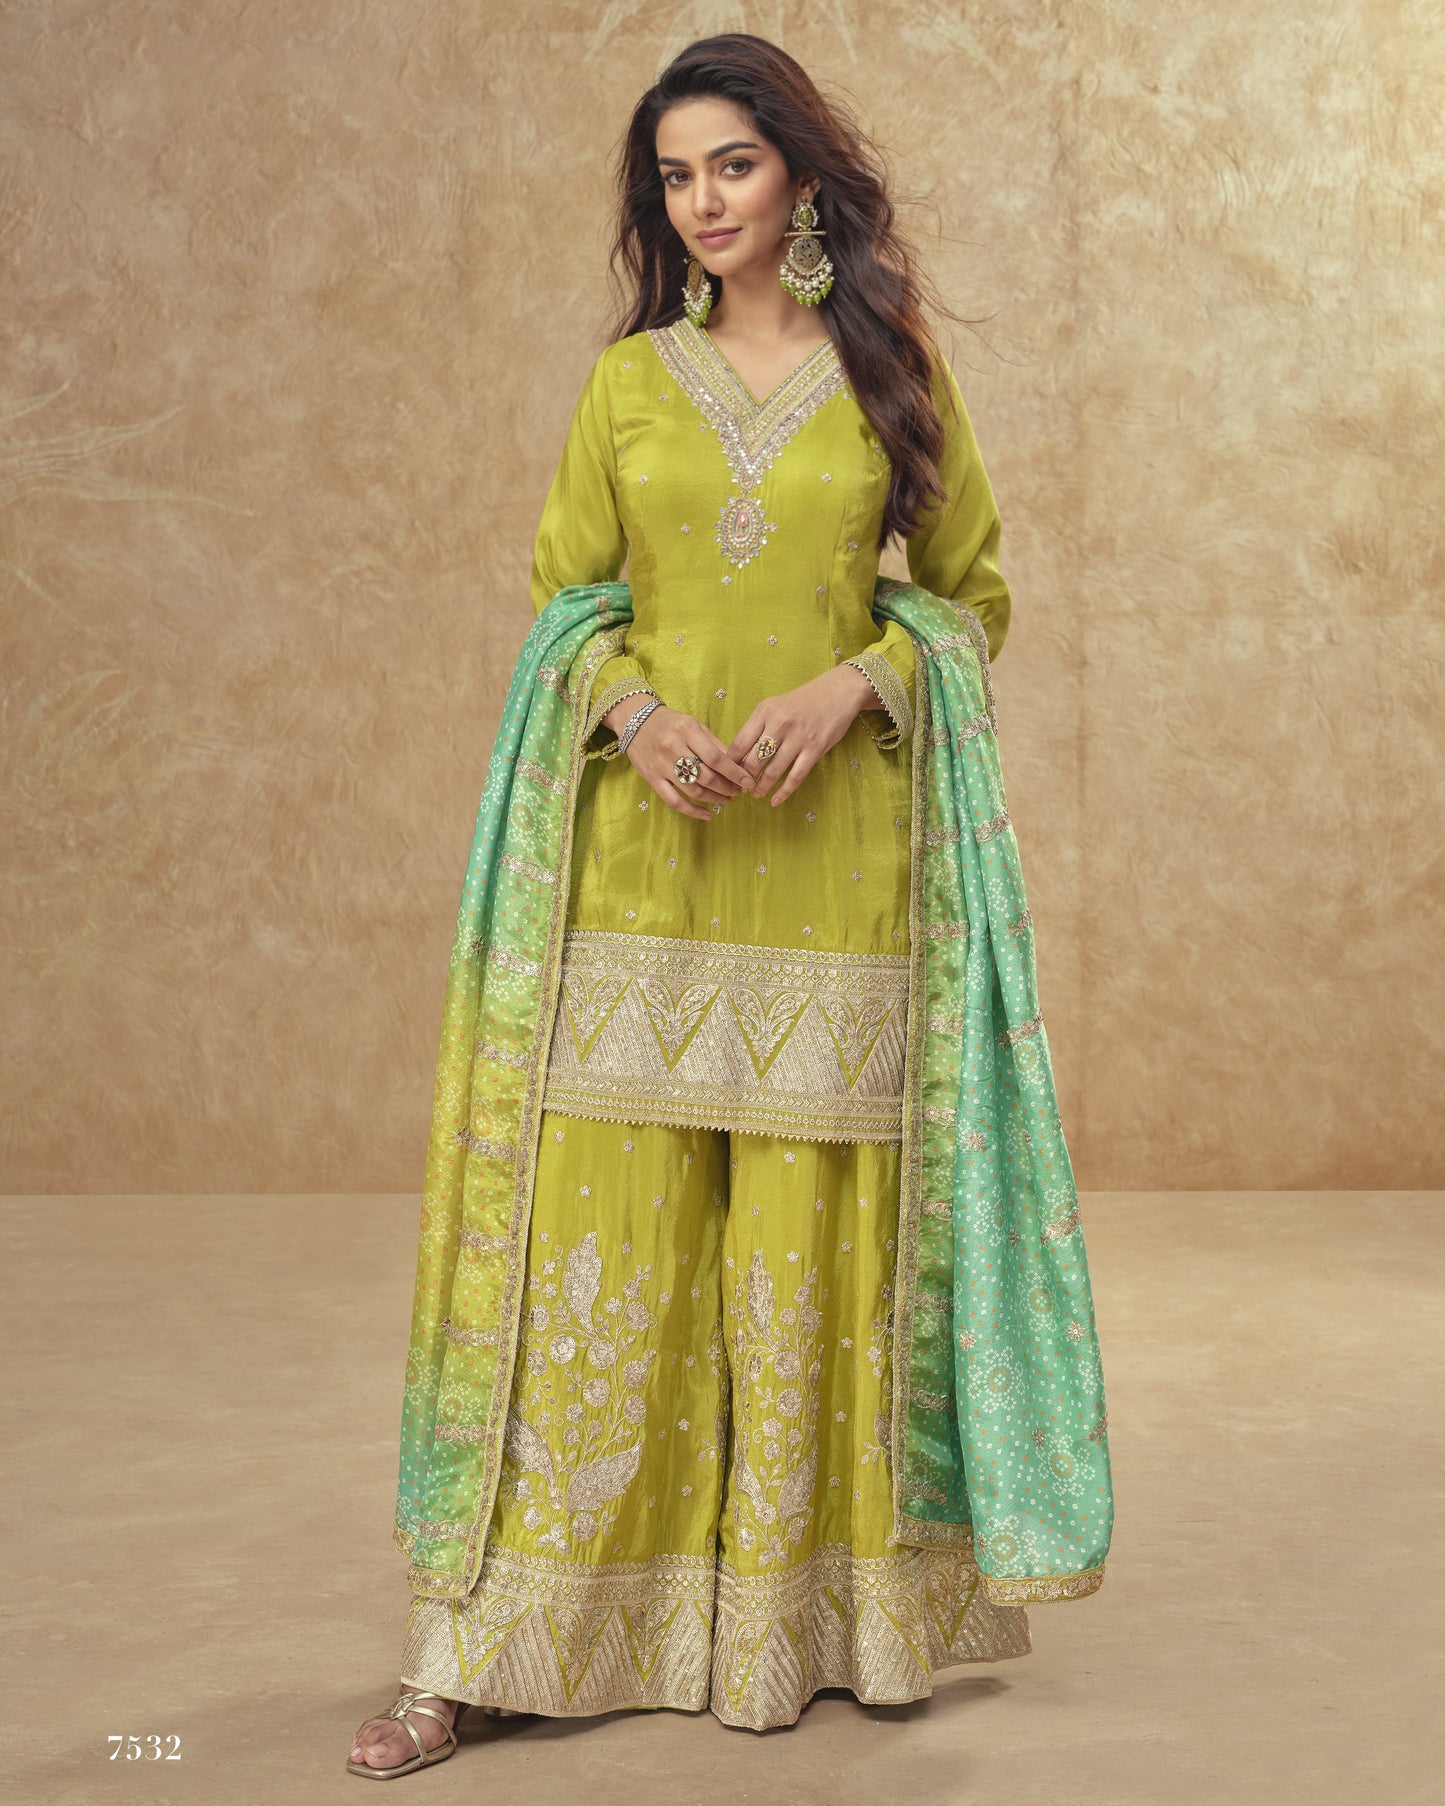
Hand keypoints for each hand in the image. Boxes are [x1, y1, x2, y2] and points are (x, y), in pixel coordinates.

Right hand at [612, 702, 757, 821]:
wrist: (635, 721)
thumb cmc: (670, 722)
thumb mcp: (694, 725)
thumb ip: (715, 744)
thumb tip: (738, 765)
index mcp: (687, 730)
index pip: (716, 757)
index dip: (734, 773)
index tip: (748, 782)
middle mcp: (673, 748)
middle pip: (706, 776)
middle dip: (727, 787)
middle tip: (739, 791)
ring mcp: (661, 766)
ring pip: (693, 790)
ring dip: (715, 798)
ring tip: (727, 799)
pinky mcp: (652, 779)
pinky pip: (674, 801)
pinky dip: (692, 811)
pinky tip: (707, 815)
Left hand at [724, 665, 877, 806]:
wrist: (837, 692)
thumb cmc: (801, 701)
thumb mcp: (774, 706)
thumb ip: (757, 727)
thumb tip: (738, 755)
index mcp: (764, 711)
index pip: (739, 743)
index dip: (730, 764)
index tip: (727, 774)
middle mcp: (779, 724)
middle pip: (753, 760)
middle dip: (744, 779)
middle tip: (740, 788)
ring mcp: (798, 737)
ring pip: (773, 771)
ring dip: (761, 787)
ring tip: (756, 795)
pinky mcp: (815, 749)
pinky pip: (795, 776)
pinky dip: (783, 792)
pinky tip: (775, 800)